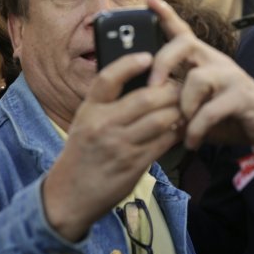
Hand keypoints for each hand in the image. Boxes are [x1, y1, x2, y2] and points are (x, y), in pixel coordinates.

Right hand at [42, 51, 181, 241]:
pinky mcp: (134, 164)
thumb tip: (143, 82)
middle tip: (181, 85)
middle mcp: (103, 125)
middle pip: (146, 98)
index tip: (148, 57)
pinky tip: (182, 127)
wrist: (68, 196)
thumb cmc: (82, 154)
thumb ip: (107, 104)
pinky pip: (164, 142)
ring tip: (186, 106)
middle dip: (170, 90)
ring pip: (161, 119)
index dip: (130, 64)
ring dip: (179, 111)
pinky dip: (177, 132)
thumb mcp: (85, 123)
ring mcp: (119, 145)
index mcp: (89, 110)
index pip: (108, 78)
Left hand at [147, 0, 253, 151]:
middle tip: (152, 86)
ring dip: (183, 107)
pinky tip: (192, 141)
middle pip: (185, 45)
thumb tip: (146, 104)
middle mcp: (217, 62)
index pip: (183, 33)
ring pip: (197, 79)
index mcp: (205, 61)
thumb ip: (178, 100)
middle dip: (163, 62)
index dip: (166, 15)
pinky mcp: (242, 97)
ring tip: (181, 127)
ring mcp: (231, 77)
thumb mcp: (200, 105)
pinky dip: (197, 129)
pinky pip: (211, 110)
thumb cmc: (230, 115)